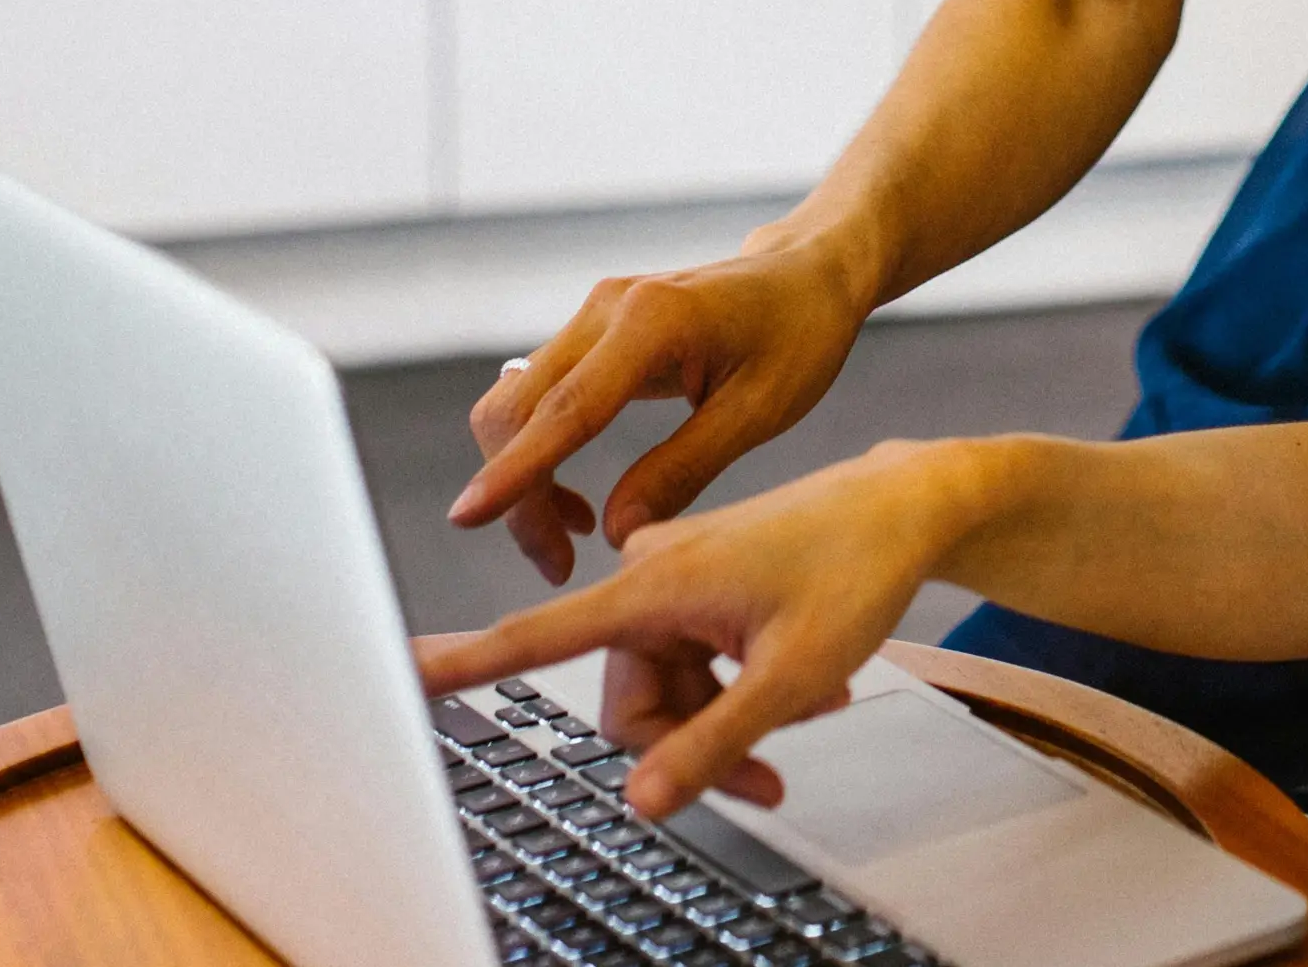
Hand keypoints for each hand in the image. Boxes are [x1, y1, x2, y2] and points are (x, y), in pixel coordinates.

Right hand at [419, 444, 958, 819]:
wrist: (909, 505)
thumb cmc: (859, 569)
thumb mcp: (795, 673)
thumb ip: (715, 741)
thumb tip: (642, 801)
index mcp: (653, 583)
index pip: (538, 635)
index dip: (463, 664)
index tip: (399, 673)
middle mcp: (649, 573)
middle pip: (625, 695)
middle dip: (689, 743)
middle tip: (769, 779)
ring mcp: (674, 576)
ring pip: (665, 684)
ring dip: (725, 716)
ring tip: (812, 707)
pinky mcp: (700, 581)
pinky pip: (692, 657)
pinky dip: (738, 681)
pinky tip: (808, 683)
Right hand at [452, 231, 878, 580]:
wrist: (808, 274)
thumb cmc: (799, 335)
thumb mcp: (759, 412)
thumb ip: (684, 470)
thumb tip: (616, 535)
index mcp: (653, 322)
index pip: (566, 408)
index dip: (515, 471)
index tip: (467, 518)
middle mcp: (607, 308)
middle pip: (517, 410)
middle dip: (519, 496)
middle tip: (559, 566)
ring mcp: (593, 314)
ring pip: (516, 406)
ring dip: (525, 480)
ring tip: (573, 542)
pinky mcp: (591, 331)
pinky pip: (540, 399)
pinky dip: (542, 454)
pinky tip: (584, 503)